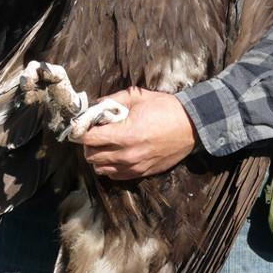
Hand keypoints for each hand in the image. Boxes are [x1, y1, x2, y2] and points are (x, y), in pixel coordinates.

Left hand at [79, 87, 197, 178]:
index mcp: (125, 134)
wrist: (191, 126)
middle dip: (88, 144)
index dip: (82, 132)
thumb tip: (97, 104)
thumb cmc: (166, 109)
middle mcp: (127, 154)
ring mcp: (134, 166)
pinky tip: (115, 154)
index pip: (89, 139)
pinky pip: (115, 175)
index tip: (83, 126)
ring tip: (104, 144)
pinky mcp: (142, 173)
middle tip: (94, 133)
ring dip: (98, 156)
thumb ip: (114, 99)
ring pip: (101, 168)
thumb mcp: (139, 96)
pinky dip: (110, 166)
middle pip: (91, 156)